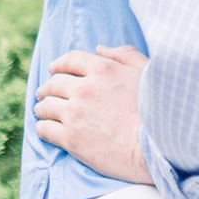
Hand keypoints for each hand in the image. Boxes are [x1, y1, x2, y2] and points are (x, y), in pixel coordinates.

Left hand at [34, 45, 152, 183]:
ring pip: (46, 106)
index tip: (53, 69)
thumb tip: (100, 49)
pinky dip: (42, 127)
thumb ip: (124, 55)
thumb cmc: (157, 111)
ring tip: (42, 111)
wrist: (154, 149)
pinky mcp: (71, 138)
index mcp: (103, 69)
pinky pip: (45, 129)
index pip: (71, 60)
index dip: (59, 63)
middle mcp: (85, 89)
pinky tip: (44, 128)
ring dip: (42, 107)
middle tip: (44, 93)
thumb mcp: (145, 73)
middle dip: (47, 88)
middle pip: (54, 83)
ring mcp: (75, 114)